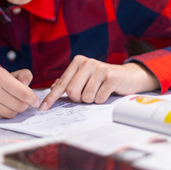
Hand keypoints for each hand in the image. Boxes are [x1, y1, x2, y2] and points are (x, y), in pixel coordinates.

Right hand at [0, 67, 38, 121]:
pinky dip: (2, 114)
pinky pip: (2, 118)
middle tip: (18, 101)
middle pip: (20, 105)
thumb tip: (29, 80)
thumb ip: (17, 76)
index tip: (34, 100)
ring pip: (12, 113)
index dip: (32, 98)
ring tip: (4, 103)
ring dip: (12, 110)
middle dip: (22, 104)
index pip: (24, 92)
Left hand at [39, 55, 159, 110]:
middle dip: (79, 99)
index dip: (52, 98)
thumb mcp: (84, 77)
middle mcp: (87, 62)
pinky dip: (101, 99)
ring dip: (92, 99)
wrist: (127, 76)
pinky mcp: (111, 77)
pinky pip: (99, 98)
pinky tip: (106, 91)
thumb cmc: (102, 79)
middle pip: (73, 92)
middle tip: (87, 94)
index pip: (62, 84)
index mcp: (78, 62)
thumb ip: (69, 81)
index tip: (43, 108)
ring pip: (86, 97)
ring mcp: (100, 68)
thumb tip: (52, 88)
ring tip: (98, 91)